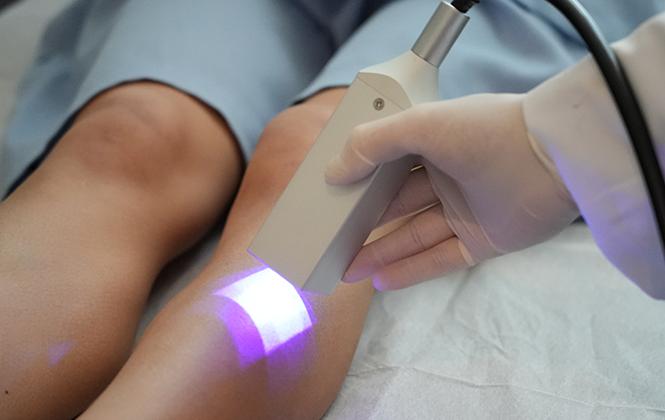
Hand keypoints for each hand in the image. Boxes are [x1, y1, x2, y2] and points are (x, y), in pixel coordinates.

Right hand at [325, 93, 578, 289]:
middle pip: (397, 204)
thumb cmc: (486, 131)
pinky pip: (439, 258)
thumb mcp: (421, 125)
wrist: (556, 158)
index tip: (330, 193)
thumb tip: (333, 170)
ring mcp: (467, 210)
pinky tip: (379, 281)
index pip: (388, 162)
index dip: (360, 178)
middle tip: (330, 239)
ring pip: (413, 235)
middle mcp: (450, 175)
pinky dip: (410, 270)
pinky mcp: (484, 241)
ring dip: (380, 252)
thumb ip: (373, 143)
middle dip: (364, 223)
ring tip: (345, 269)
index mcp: (435, 142)